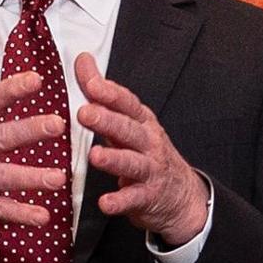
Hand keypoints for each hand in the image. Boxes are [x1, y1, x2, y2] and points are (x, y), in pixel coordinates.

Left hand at [73, 53, 206, 245]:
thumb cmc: (146, 152)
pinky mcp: (147, 197)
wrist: (180, 195)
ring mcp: (150, 170)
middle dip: (108, 121)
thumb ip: (102, 93)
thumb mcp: (128, 120)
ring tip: (95, 156)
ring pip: (132, 162)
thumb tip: (82, 59)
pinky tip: (105, 203)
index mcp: (142, 122)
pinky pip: (133, 199)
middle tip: (85, 114)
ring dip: (114, 159)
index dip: (110, 93)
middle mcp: (148, 143)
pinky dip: (119, 202)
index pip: (127, 103)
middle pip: (128, 129)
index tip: (91, 84)